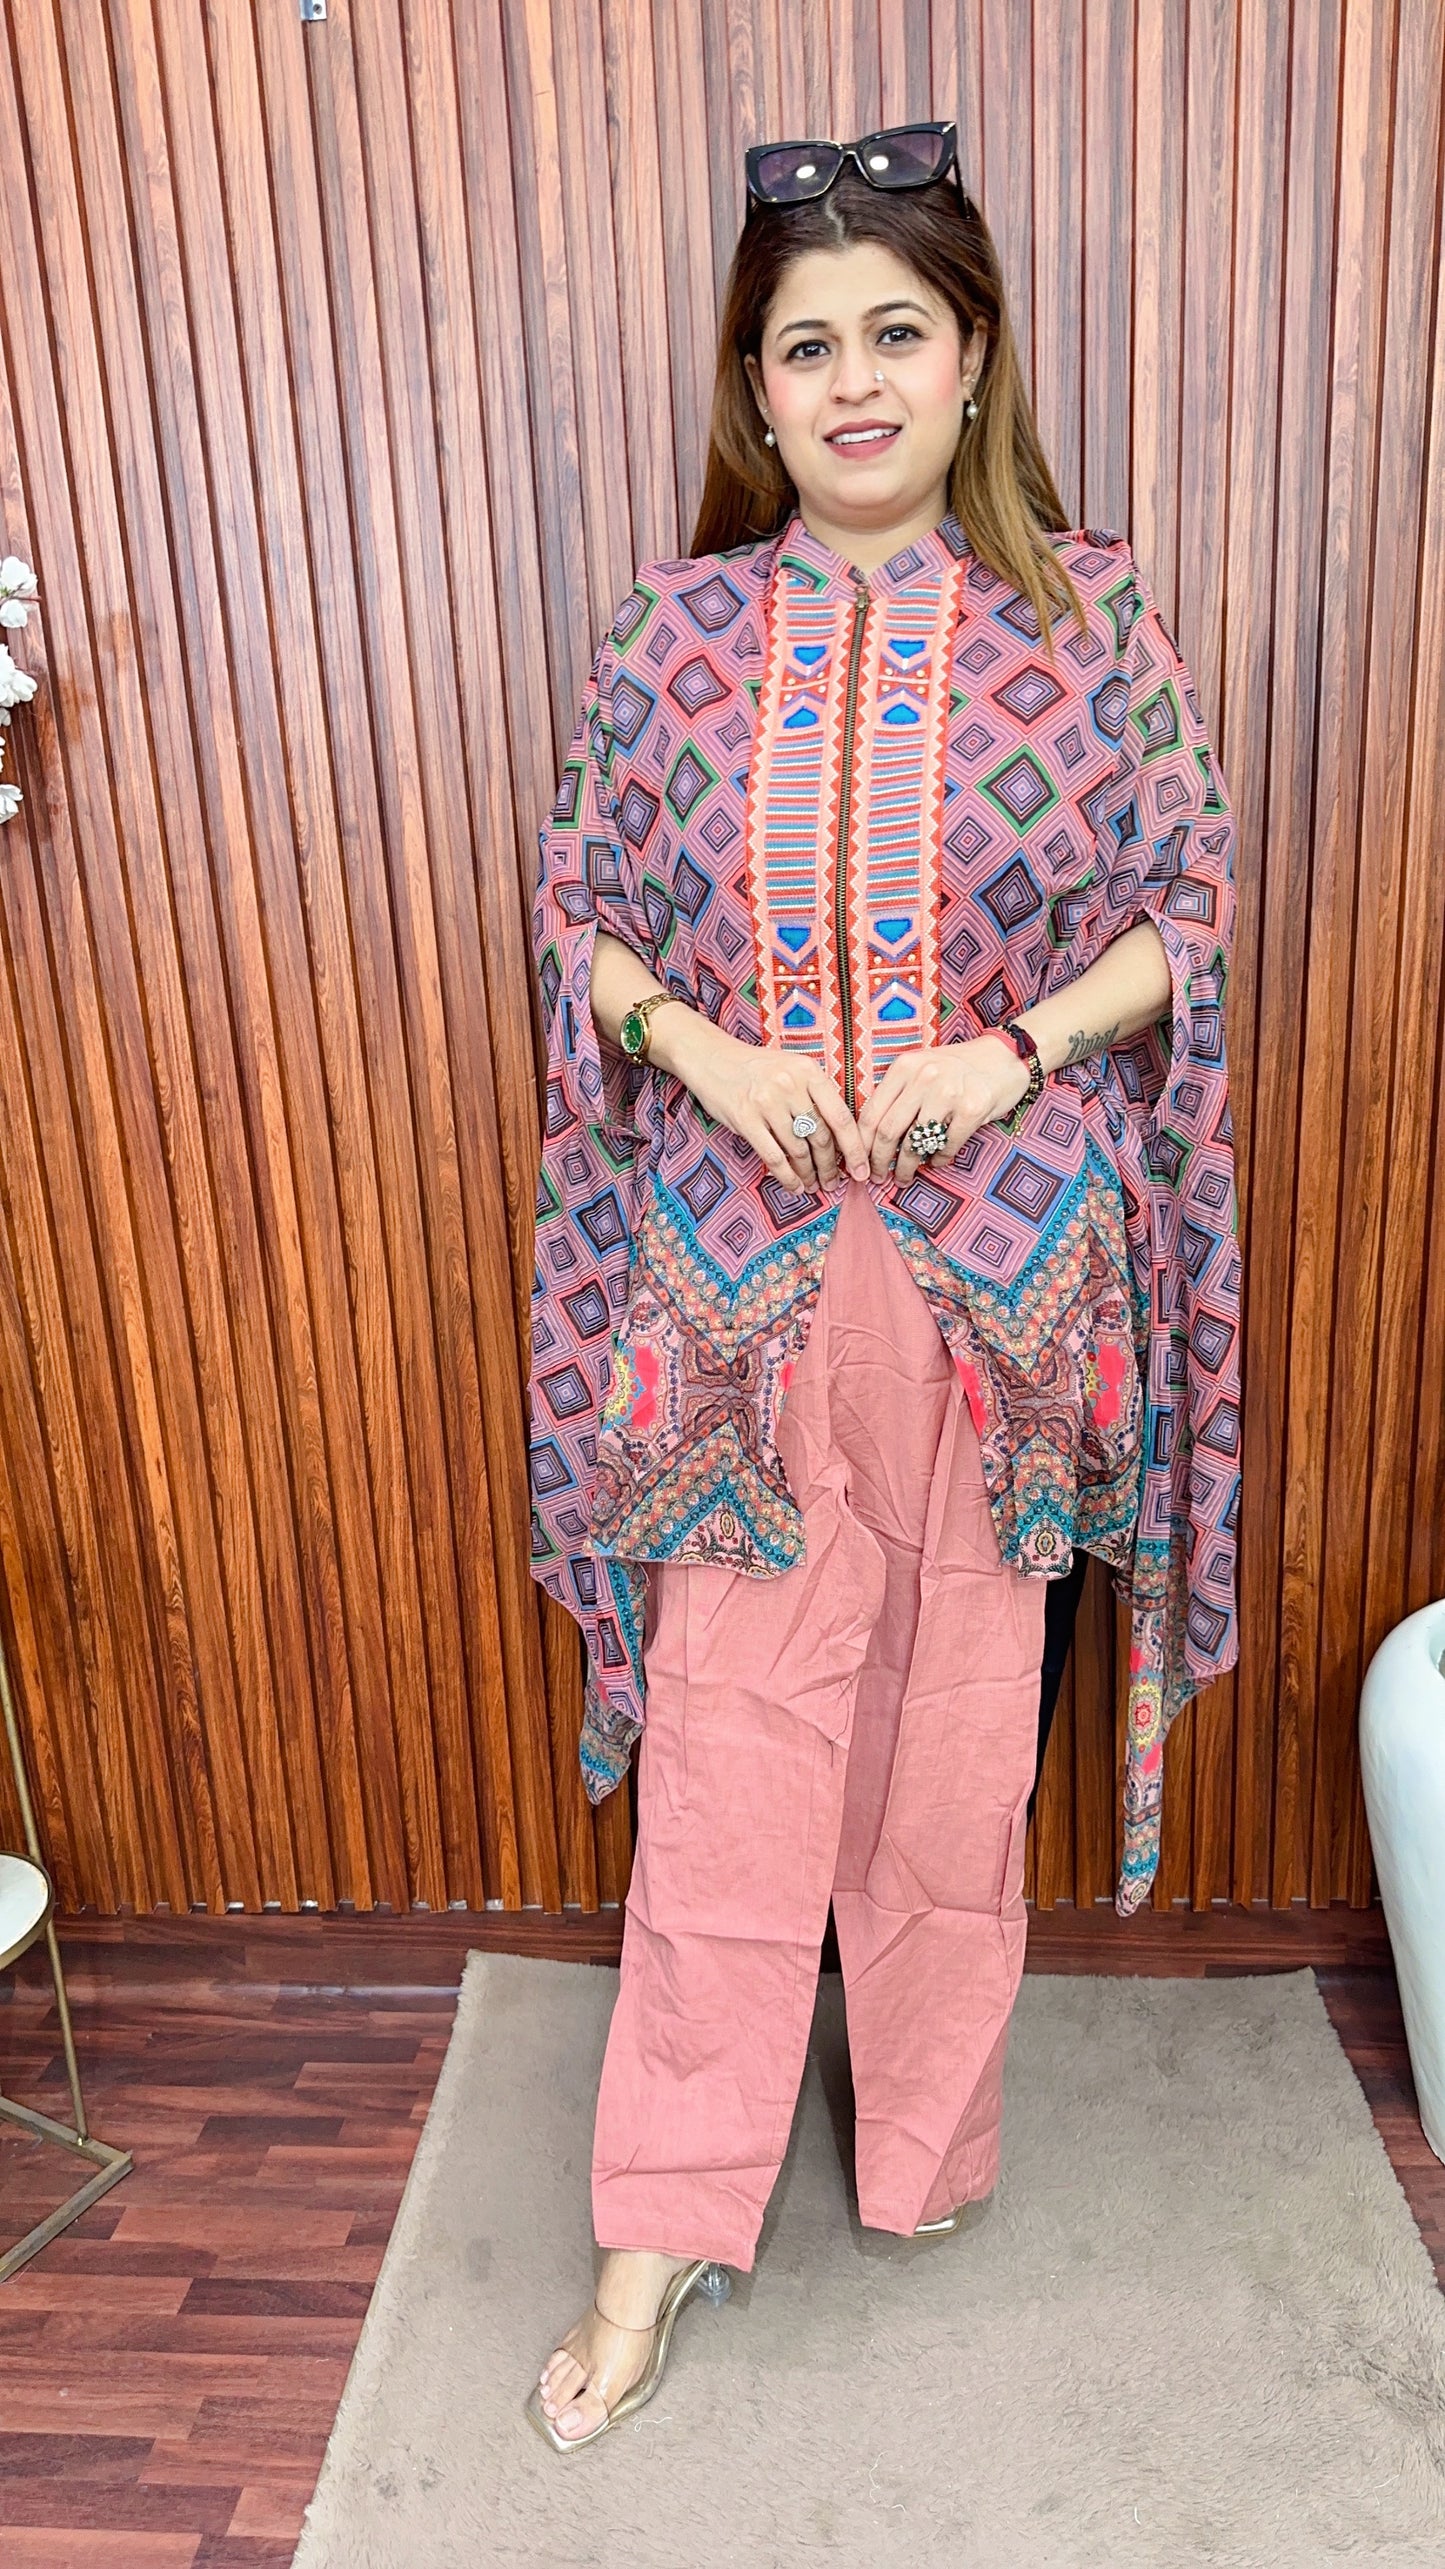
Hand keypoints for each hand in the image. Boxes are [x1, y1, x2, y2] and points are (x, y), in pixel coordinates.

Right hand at [651, 1011, 869, 1192]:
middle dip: (830, 1167)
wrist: (712, 1058)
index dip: (854, 1149)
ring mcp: (767, 1103)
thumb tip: (840, 1138)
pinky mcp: (745, 1119)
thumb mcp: (793, 1068)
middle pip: (821, 1137)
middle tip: (834, 1183)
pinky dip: (787, 1177)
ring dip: (809, 1174)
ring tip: (814, 1185)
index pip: (840, 1116)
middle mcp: (790, 1085)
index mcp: (808, 1071)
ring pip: (798, 1151)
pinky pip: (773, 1157)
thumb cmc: (757, 1068)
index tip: (861, 1170)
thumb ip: (816, 1095)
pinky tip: (794, 1187)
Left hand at [855, 1038, 1030, 1182]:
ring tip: (904, 1178)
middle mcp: (924, 1076)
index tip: (860, 1163)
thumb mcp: (921, 1068)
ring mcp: (949, 1092)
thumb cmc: (957, 1068)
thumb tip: (871, 1138)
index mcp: (905, 1067)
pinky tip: (936, 1163)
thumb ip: (898, 1094)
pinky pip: (946, 1146)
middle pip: (889, 1131)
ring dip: (907, 1168)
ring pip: (915, 1143)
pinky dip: (938, 1161)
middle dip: (879, 1161)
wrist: (1005, 1057)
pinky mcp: (973, 1108)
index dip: (862, 1144)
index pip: (872, 1113)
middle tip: (877, 1177)